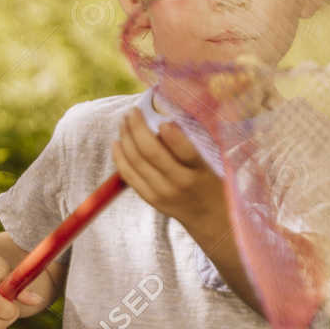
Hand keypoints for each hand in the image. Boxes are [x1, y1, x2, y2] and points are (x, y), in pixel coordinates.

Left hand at [111, 109, 226, 235]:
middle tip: (133, 111)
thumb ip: (192, 144)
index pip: (187, 152)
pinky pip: (129, 176)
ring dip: (126, 137)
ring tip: (124, 121)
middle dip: (138, 128)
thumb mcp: (212, 163)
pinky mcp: (150, 198)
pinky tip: (117, 142)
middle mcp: (180, 183)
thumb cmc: (211, 182)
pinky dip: (120, 157)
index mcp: (200, 171)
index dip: (173, 136)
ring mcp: (162, 192)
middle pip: (152, 153)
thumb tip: (165, 120)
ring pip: (136, 162)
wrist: (209, 217)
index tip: (163, 121)